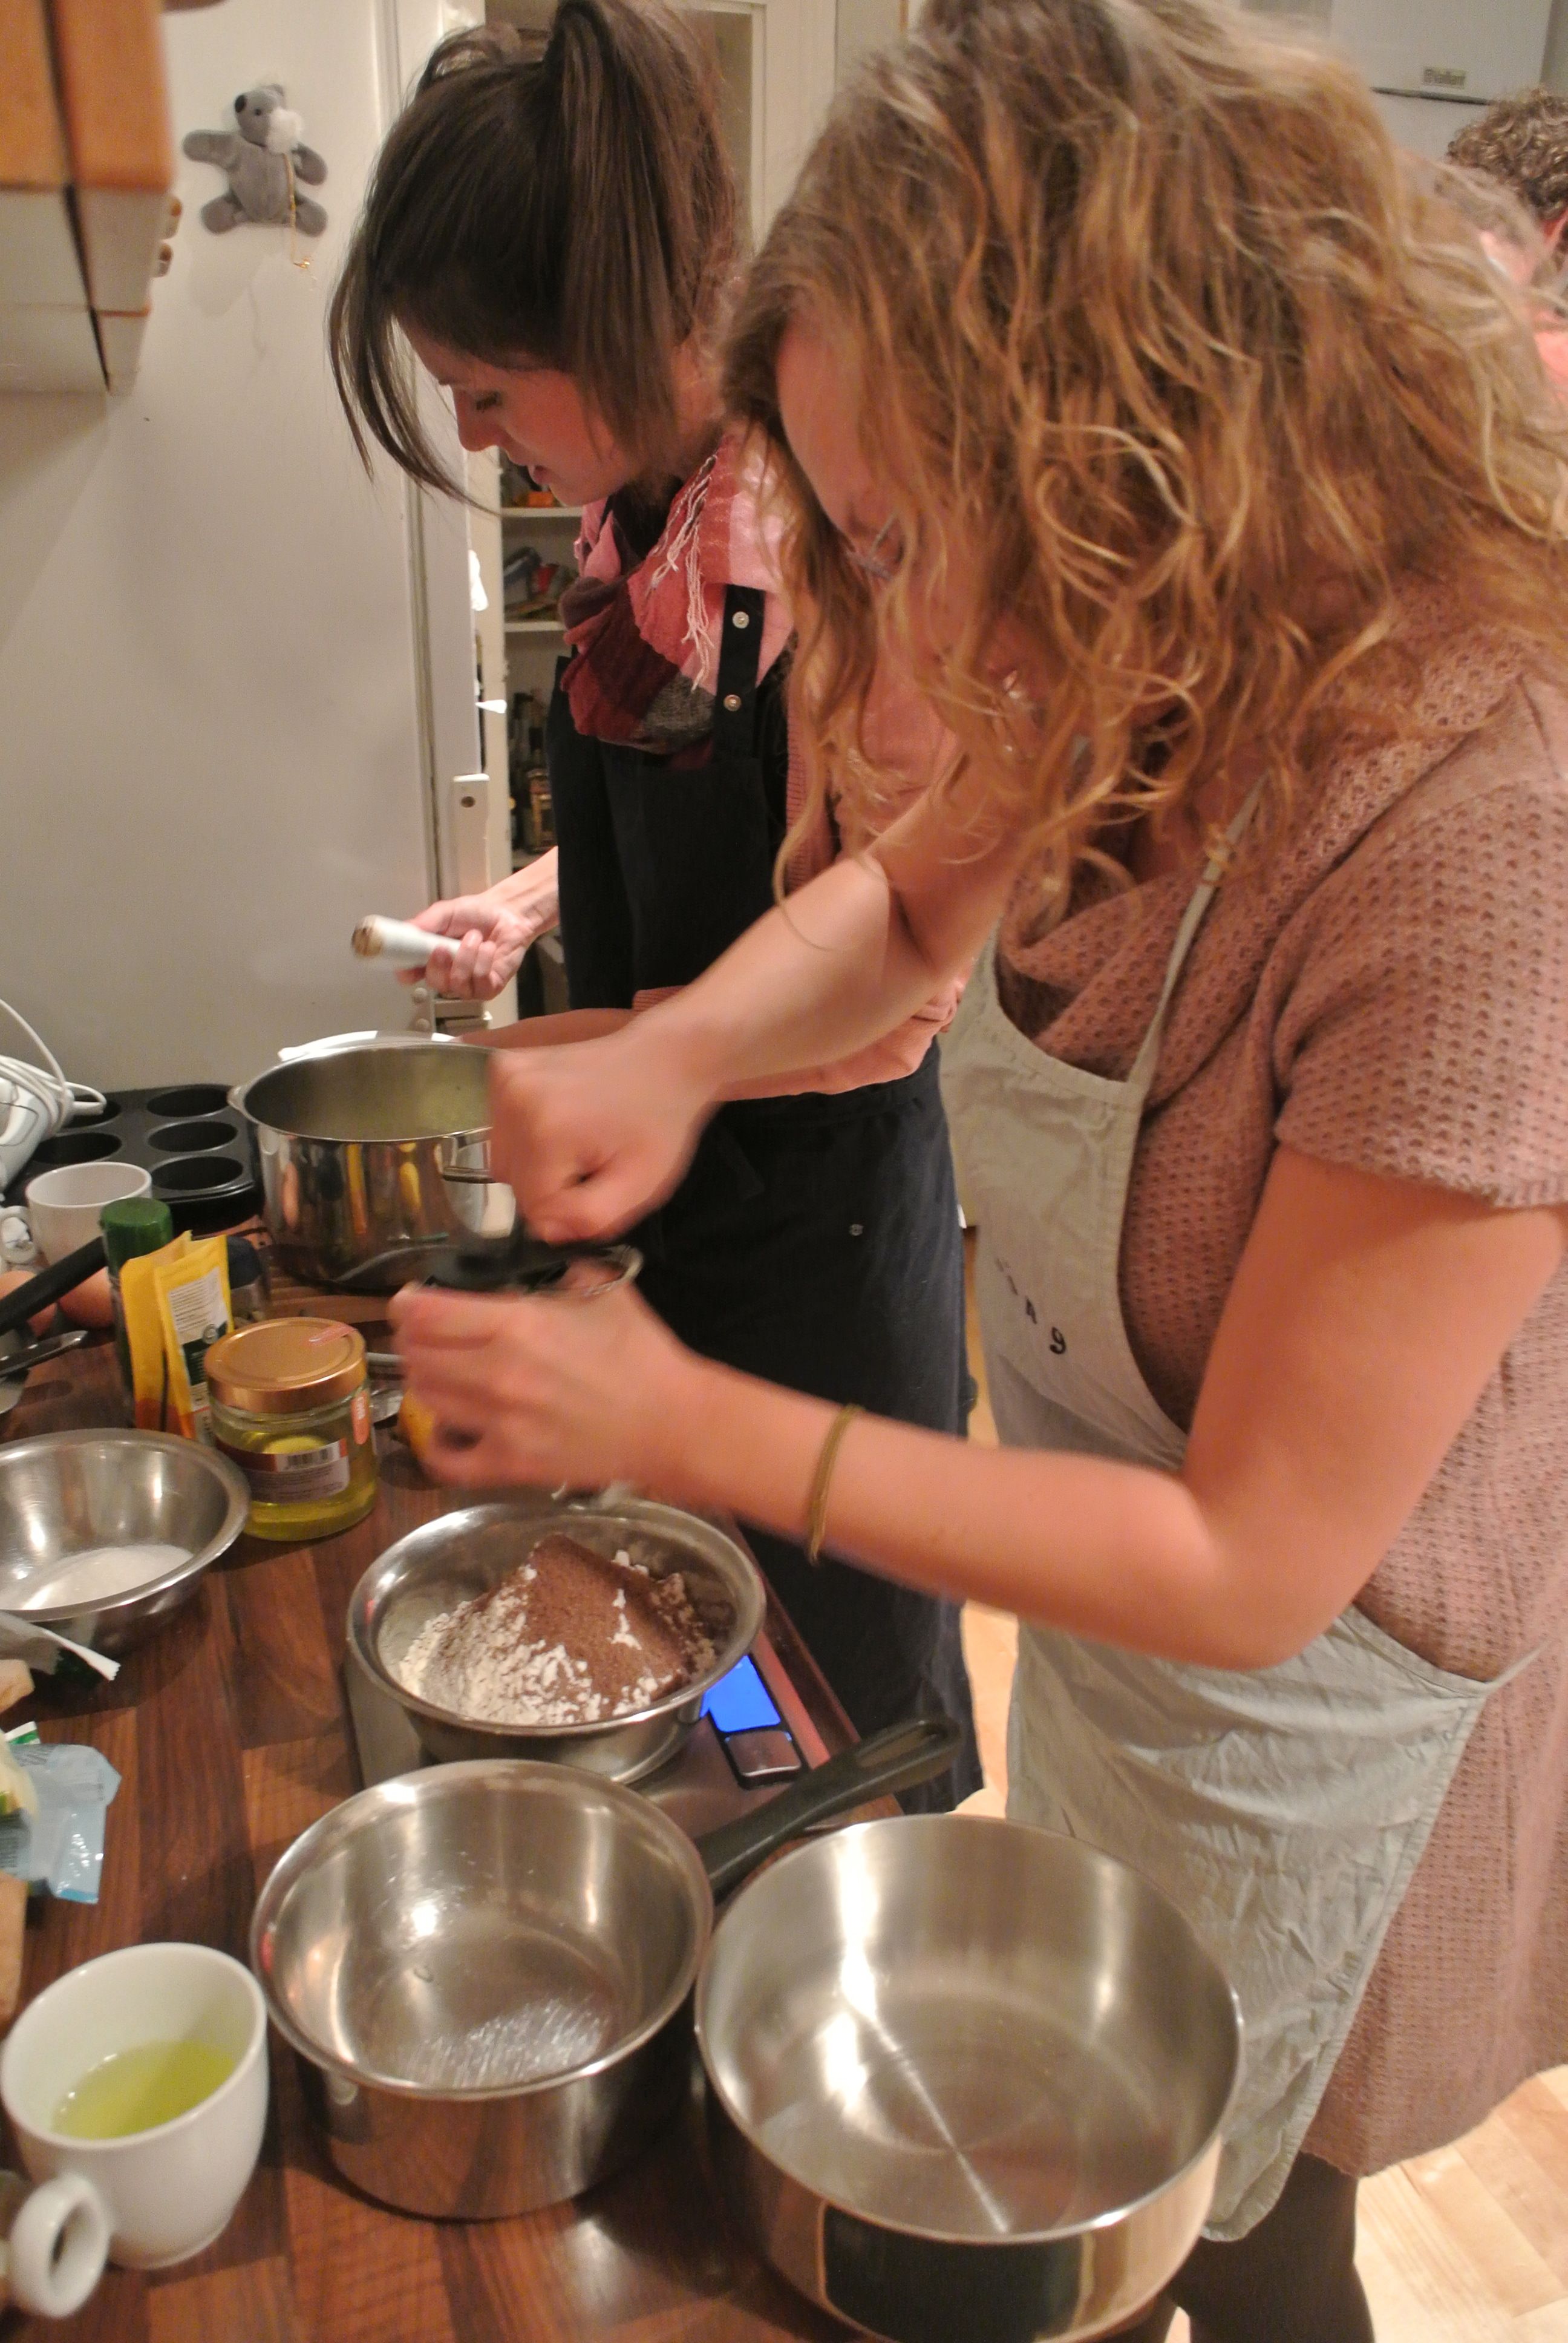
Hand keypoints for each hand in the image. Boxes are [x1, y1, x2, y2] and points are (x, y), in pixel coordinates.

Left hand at [390, 1278, 703, 1491]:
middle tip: (425, 1332)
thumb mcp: (599, 1286)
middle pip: (416, 1355)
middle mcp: (497, 1374)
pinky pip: (445, 1458)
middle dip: (412, 1338)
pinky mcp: (509, 1465)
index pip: (427, 1313)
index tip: (409, 1299)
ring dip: (424, 1379)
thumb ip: (552, 1266)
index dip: (407, 1302)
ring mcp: (500, 1425)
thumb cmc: (638, 1351)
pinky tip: (446, 1424)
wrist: (670, 1422)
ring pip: (425, 1398)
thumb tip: (516, 1259)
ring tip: (440, 1370)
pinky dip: (434, 1441)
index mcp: (516, 1324)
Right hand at [403, 861, 558, 998]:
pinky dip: (483, 962)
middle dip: (439, 966)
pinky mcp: (489, 989)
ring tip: (475, 937)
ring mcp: (468, 985)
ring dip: (465, 958)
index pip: (409, 975)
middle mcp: (447, 975)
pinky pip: (481, 984)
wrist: (506, 914)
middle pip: (434, 984)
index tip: (407, 966)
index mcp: (430, 958)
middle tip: (443, 946)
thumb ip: (425, 922)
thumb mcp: (445, 912)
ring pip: (457, 985)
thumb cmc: (475, 914)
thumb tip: (407, 932)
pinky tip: (488, 948)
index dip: (406, 973)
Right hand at [488, 1024, 713, 1240]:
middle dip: (550, 1184)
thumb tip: (545, 1230)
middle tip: (592, 1158)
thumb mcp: (640, 1185)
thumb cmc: (658, 1122)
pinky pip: (502, 1130)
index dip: (568, 1206)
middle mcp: (514, 1099)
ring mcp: (505, 1079)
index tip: (599, 1181)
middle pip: (513, 1183)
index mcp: (545, 1130)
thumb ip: (589, 1218)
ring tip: (579, 1137)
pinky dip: (528, 1135)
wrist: (662, 1059)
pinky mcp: (502, 1069)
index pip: (533, 1207)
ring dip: (537, 1162)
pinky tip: (562, 1119)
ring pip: (503, 1159)